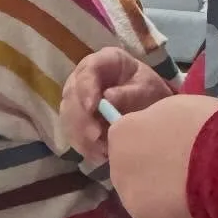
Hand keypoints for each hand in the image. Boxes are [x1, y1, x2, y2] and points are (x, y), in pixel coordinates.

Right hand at [61, 48, 174, 164]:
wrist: (149, 103)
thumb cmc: (148, 90)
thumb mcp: (147, 88)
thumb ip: (130, 93)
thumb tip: (108, 98)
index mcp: (103, 61)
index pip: (87, 71)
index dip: (86, 88)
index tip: (92, 107)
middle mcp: (84, 77)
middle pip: (71, 95)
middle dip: (81, 118)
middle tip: (96, 136)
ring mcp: (77, 98)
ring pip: (68, 116)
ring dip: (81, 136)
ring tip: (101, 150)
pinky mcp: (77, 118)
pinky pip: (72, 132)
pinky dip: (83, 146)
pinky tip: (98, 156)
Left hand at [106, 93, 217, 217]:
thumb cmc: (202, 125)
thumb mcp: (174, 108)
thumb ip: (158, 125)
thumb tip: (160, 135)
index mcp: (121, 133)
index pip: (128, 138)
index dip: (151, 143)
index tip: (172, 146)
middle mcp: (117, 167)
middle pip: (131, 171)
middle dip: (152, 172)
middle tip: (183, 171)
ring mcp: (130, 199)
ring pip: (144, 199)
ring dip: (162, 197)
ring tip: (193, 194)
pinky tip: (196, 209)